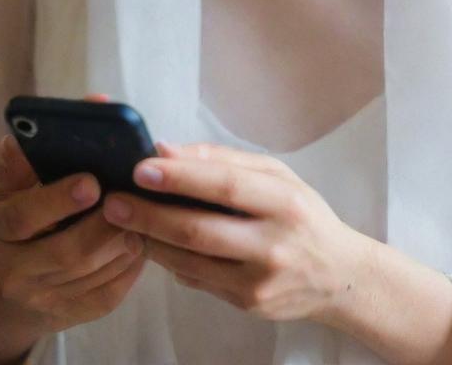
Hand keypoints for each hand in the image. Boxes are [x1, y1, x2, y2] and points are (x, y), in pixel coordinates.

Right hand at [0, 94, 146, 364]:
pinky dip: (131, 265)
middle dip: (105, 224)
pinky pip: (109, 292)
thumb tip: (34, 128)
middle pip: (68, 251)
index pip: (24, 217)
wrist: (7, 292)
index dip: (58, 199)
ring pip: (94, 272)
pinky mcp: (72, 315)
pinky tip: (142, 240)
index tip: (92, 181)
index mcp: (0, 231)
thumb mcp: (11, 189)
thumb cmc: (20, 222)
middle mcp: (17, 271)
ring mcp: (45, 298)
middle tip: (132, 198)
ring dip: (125, 241)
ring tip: (145, 213)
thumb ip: (25, 158)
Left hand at [100, 140, 363, 323]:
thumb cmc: (301, 214)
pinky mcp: (247, 303)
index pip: (225, 185)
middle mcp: (273, 242)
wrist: (338, 275)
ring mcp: (259, 279)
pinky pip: (196, 279)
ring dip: (149, 239)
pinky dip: (168, 259)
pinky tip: (150, 242)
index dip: (181, 177)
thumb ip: (223, 159)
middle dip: (149, 214)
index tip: (142, 168)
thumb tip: (168, 148)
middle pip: (199, 229)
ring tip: (121, 220)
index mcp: (283, 201)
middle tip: (113, 200)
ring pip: (190, 260)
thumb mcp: (277, 175)